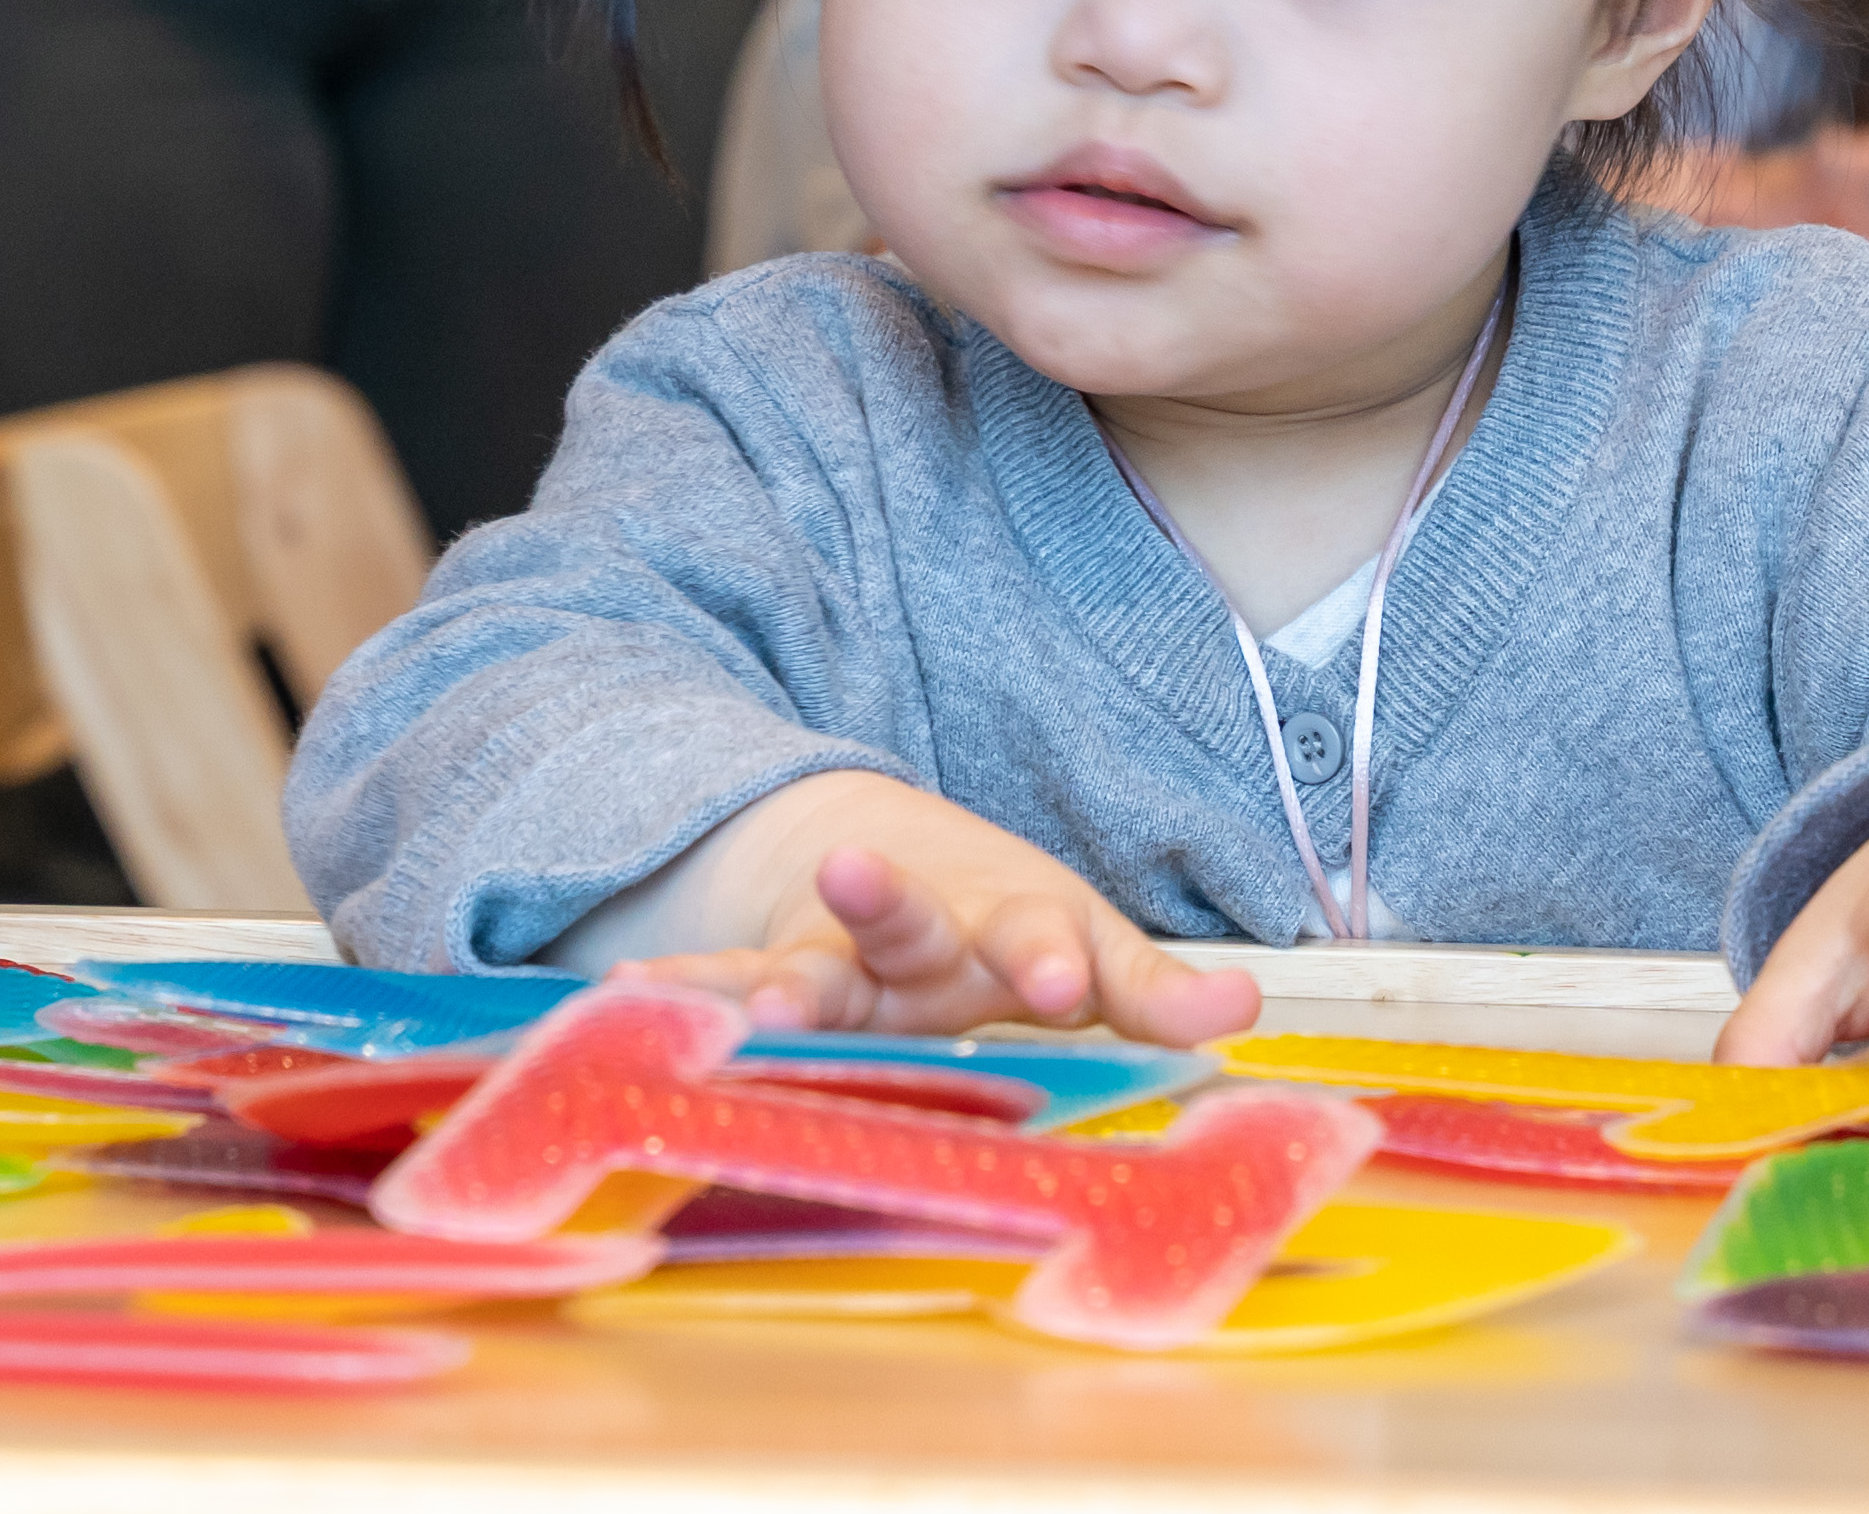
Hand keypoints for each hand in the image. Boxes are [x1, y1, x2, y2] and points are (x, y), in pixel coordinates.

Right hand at [567, 771, 1262, 1046]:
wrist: (871, 859)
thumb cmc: (1000, 928)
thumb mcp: (1081, 945)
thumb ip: (1151, 987)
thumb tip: (1244, 1009)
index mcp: (1003, 929)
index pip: (1034, 935)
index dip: (1049, 956)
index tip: (1061, 979)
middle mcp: (912, 940)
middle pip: (902, 922)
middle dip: (884, 905)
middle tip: (856, 878)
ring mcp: (833, 962)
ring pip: (797, 963)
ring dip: (763, 975)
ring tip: (727, 988)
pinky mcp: (766, 985)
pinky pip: (717, 997)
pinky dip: (674, 1000)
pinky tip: (623, 1006)